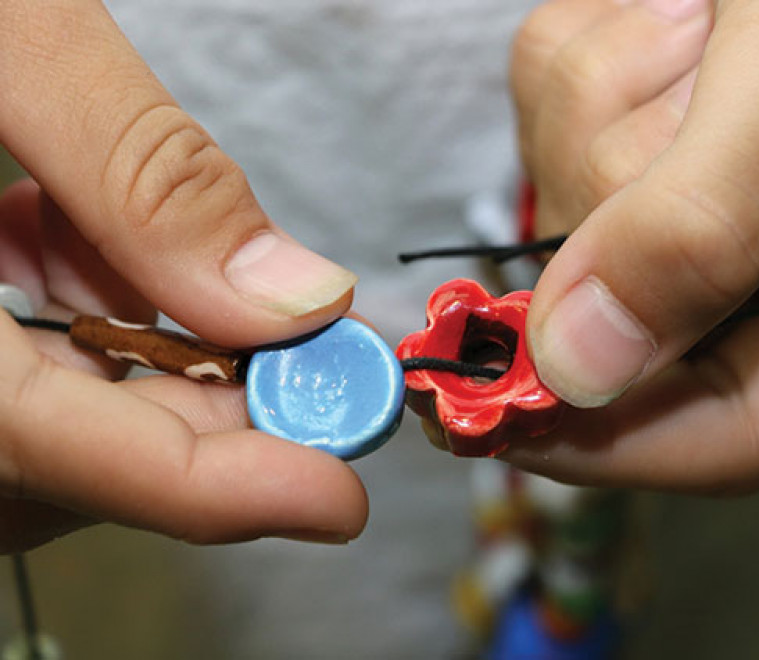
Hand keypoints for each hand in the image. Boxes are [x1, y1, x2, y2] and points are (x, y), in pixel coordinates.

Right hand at [0, 1, 365, 550]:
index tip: (333, 498)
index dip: (205, 488)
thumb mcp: (3, 35)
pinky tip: (73, 238)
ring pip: (44, 425)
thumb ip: (142, 172)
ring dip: (143, 351)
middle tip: (300, 349)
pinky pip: (17, 376)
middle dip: (202, 408)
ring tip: (146, 246)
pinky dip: (82, 320)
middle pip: (57, 462)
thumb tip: (293, 299)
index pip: (44, 450)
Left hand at [507, 0, 758, 490]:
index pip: (728, 429)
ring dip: (612, 98)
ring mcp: (725, 198)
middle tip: (693, 48)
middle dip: (617, 189)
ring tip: (709, 10)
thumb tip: (577, 368)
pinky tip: (679, 6)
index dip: (602, 439)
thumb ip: (706, 228)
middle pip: (629, 304)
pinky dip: (597, 58)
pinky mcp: (669, 128)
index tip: (484, 416)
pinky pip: (570, 122)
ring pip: (586, 204)